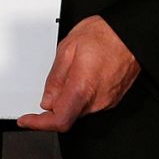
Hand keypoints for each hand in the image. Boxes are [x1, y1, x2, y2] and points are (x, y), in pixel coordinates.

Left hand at [18, 15, 140, 131]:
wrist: (130, 33)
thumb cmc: (104, 35)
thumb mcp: (67, 49)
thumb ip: (55, 79)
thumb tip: (47, 99)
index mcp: (83, 88)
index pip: (59, 120)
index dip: (39, 124)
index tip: (27, 121)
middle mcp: (98, 100)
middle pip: (67, 115)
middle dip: (53, 106)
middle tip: (50, 87)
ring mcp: (108, 101)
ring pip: (78, 109)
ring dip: (68, 98)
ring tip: (72, 72)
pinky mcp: (114, 99)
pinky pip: (91, 103)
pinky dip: (81, 95)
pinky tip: (83, 76)